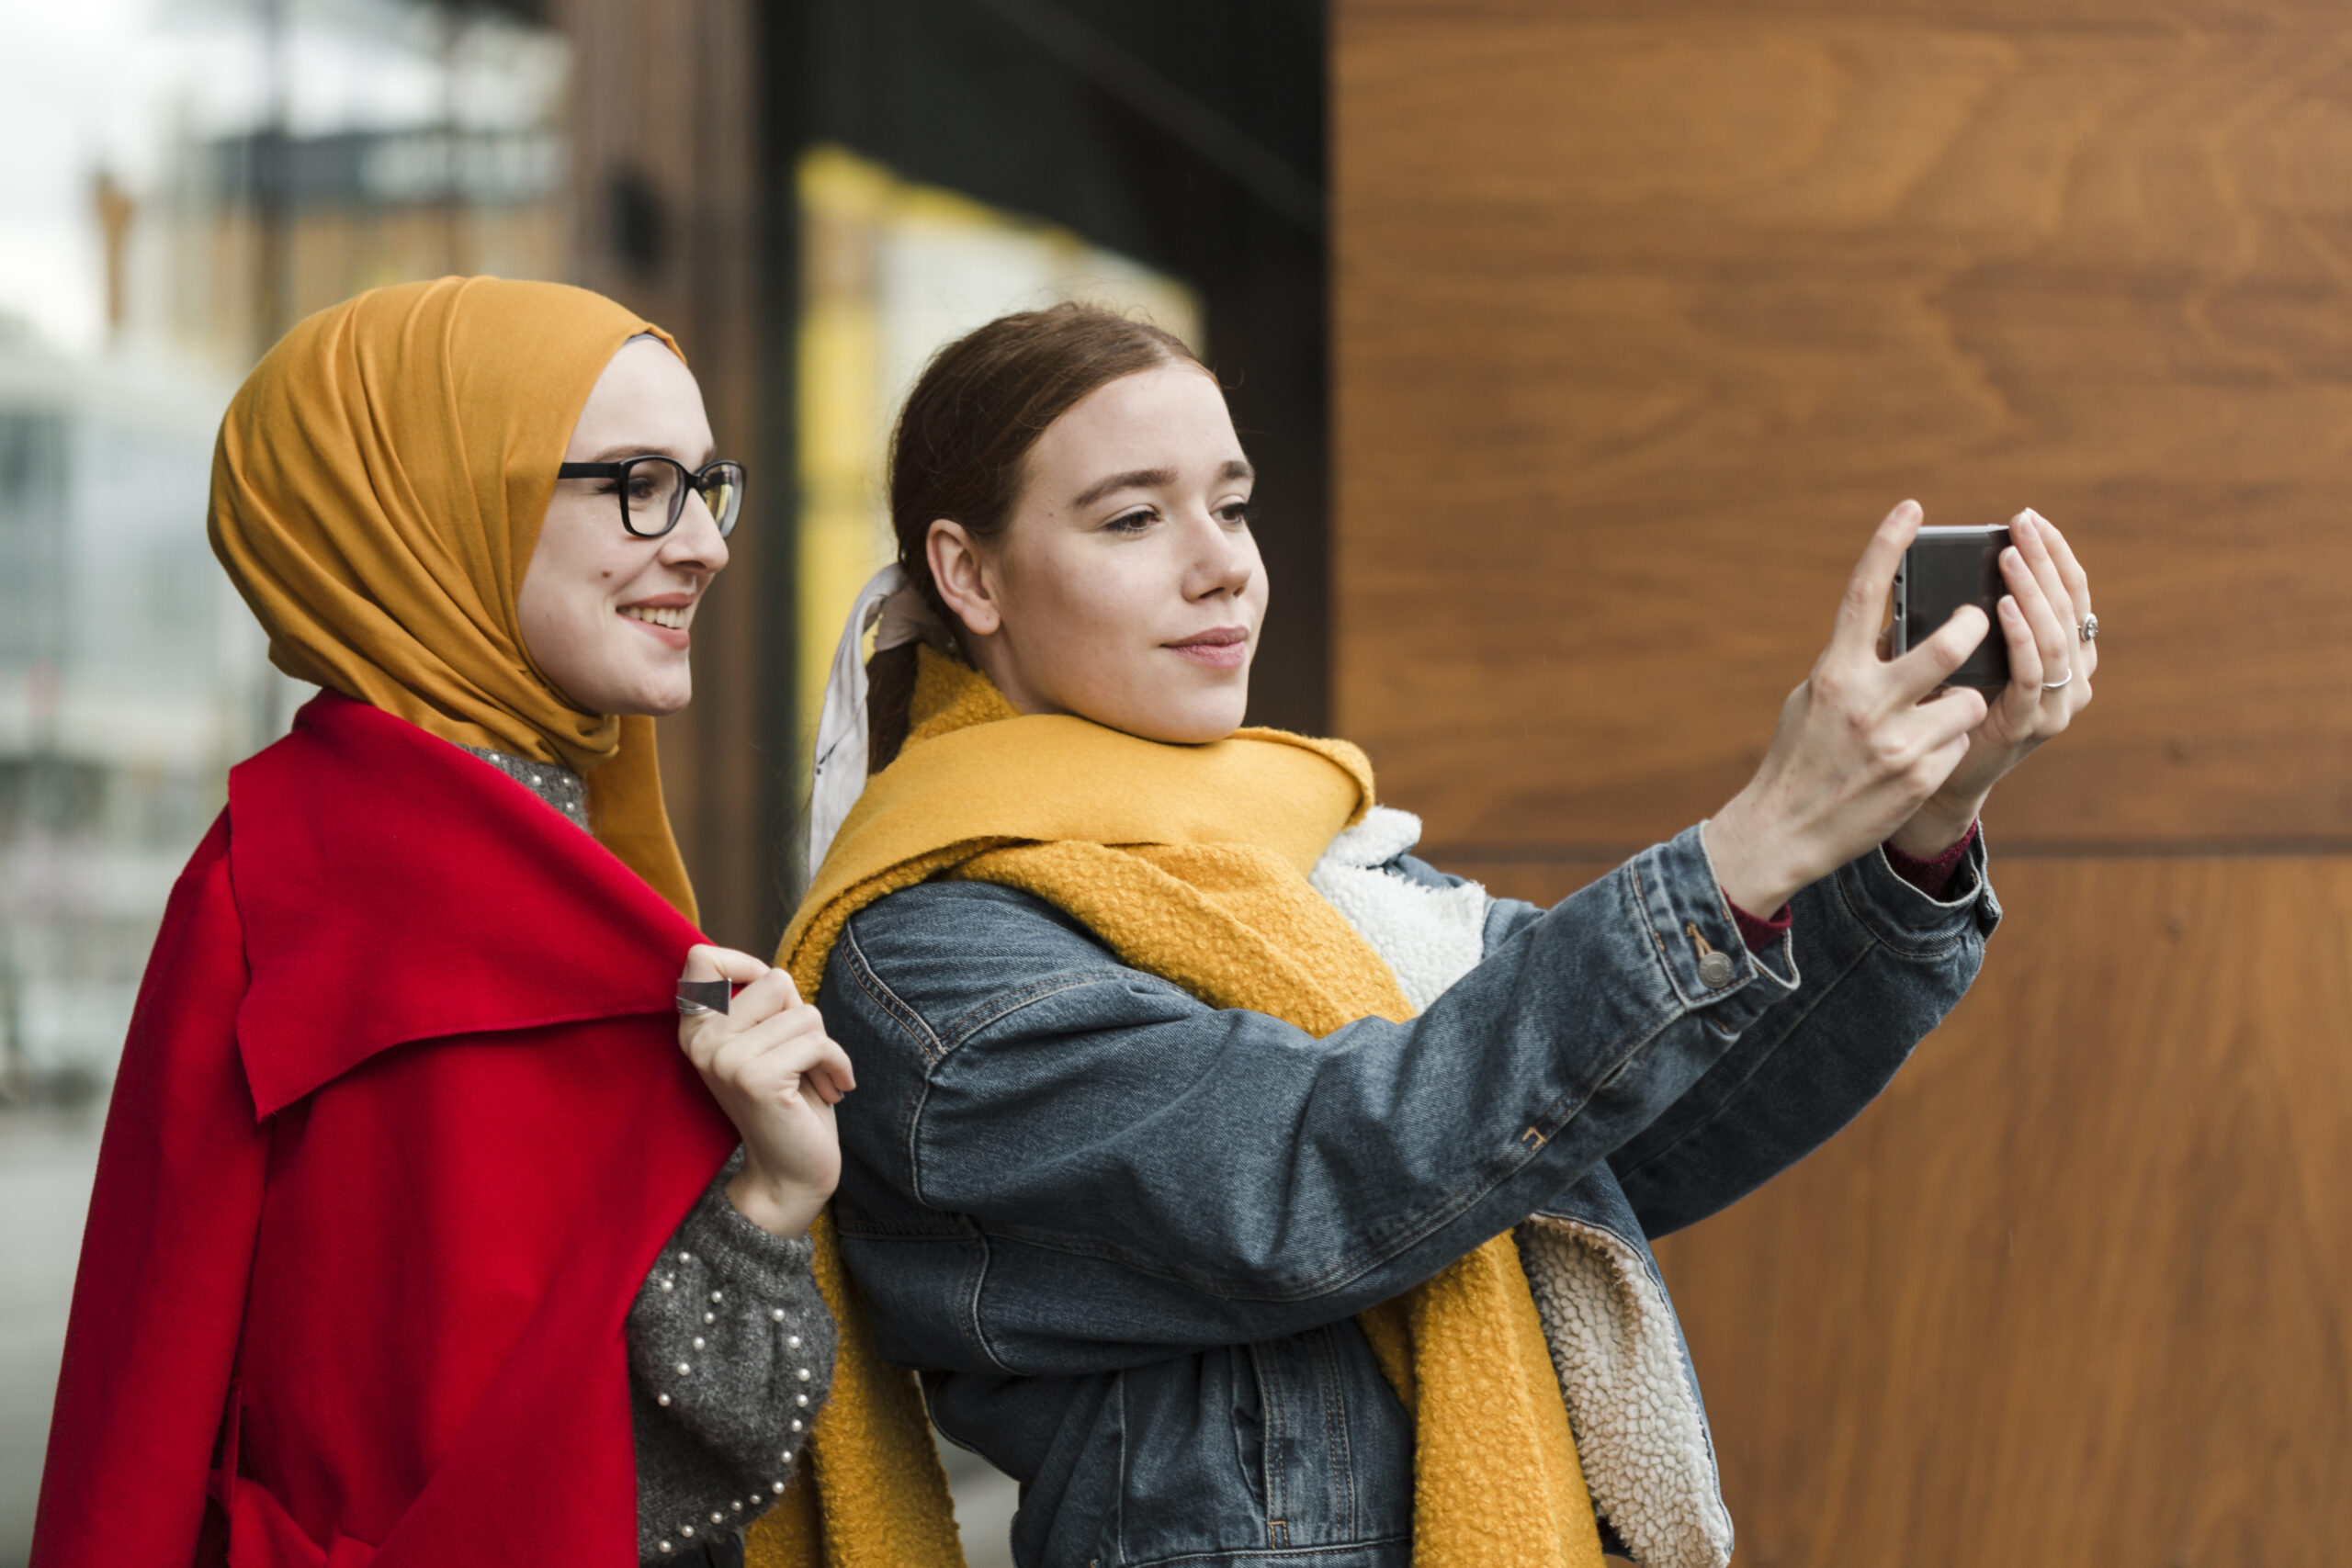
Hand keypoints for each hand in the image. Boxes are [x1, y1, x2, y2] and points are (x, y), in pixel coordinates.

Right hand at [676, 945, 856, 1238]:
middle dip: (802, 1016)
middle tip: (801, 1057)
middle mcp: (702, 1041)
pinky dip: (838, 1064)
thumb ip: (761, 1006)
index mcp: (696, 1029)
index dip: (746, 963)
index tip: (775, 1001)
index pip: (702, 958)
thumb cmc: (788, 1102)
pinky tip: (834, 1090)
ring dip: (825, 1048)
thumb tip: (775, 975)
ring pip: (804, 1013)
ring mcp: (725, 1059)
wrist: (788, 1174)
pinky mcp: (755, 1078)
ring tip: (815, 1080)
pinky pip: (818, 1042)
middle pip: (776, 980)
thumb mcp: (766, 1043)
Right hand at [1704, 500, 1991, 914]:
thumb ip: (1853, 662)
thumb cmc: (1800, 755)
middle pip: (1946, 647)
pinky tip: (1921, 759)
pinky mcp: (1921, 777)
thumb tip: (1892, 626)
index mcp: (1834, 673)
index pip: (1864, 595)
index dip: (1888, 544)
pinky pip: (1959, 742)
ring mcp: (1897, 743)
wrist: (1785, 830)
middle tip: (1976, 622)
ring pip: (1968, 700)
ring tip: (1943, 712)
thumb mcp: (1814, 698)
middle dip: (1970, 628)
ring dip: (1964, 701)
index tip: (1913, 508)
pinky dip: (1948, 744)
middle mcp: (1866, 703)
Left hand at [1887, 508, 2095, 858]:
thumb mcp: (1954, 654)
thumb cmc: (1937, 709)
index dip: (2055, 553)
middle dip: (2044, 561)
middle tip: (2021, 527)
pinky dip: (2020, 637)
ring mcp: (2056, 703)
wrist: (1927, 778)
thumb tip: (1935, 561)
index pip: (2070, 591)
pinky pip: (2033, 674)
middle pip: (2068, 606)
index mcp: (2061, 653)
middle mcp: (2070, 676)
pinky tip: (2000, 608)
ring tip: (2009, 558)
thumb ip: (1960, 617)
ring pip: (2057, 636)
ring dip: (2032, 591)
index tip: (2030, 518)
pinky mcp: (2031, 724)